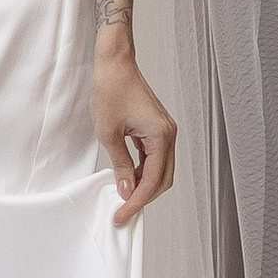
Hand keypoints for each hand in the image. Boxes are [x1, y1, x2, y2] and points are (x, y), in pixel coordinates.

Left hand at [92, 40, 175, 226]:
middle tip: (123, 212)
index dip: (137, 201)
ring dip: (144, 186)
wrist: (114, 63)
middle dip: (144, 198)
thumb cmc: (110, 90)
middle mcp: (169, 135)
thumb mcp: (108, 133)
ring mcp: (164, 131)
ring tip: (124, 199)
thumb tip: (126, 190)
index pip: (152, 180)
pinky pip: (154, 157)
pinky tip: (128, 179)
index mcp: (161, 136)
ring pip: (160, 170)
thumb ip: (120, 165)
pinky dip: (143, 171)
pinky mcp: (157, 128)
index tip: (122, 214)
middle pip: (163, 179)